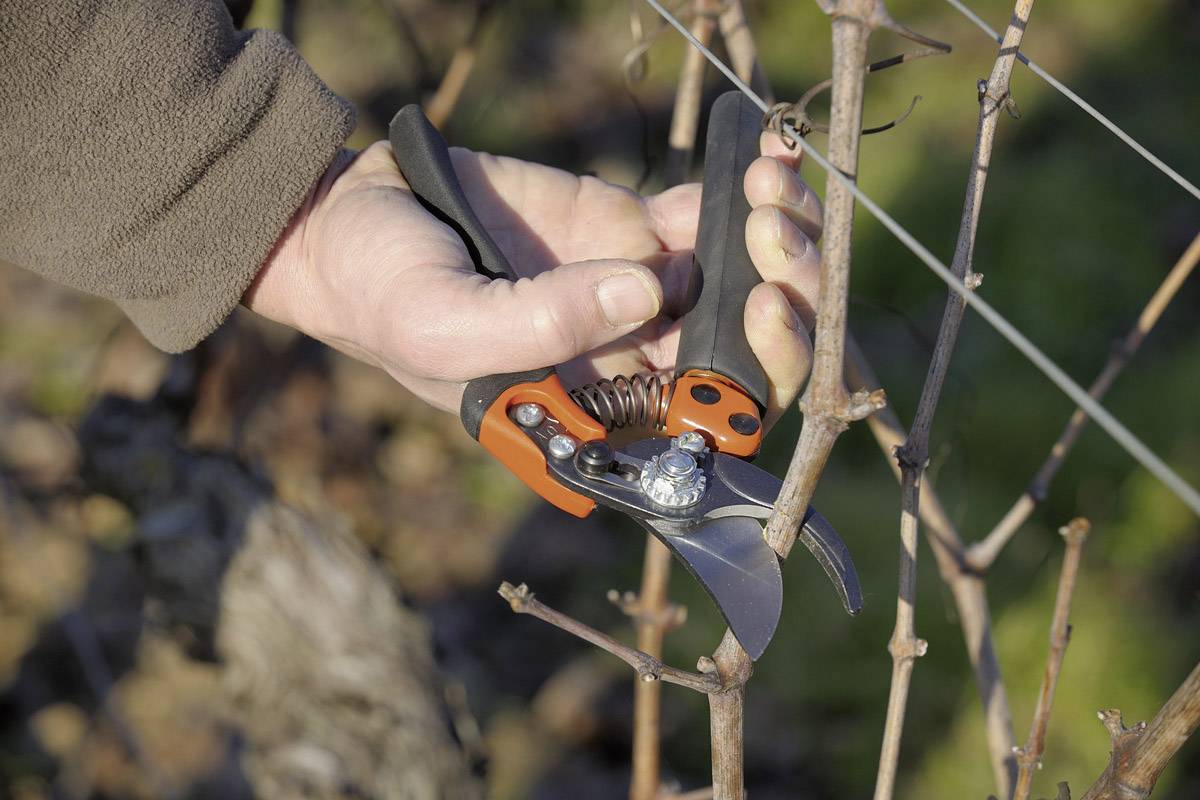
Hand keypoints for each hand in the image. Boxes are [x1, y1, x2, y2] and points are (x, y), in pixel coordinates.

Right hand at [245, 135, 822, 428]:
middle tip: (775, 238)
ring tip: (768, 186)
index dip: (757, 379)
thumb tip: (650, 290)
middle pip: (747, 358)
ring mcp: (636, 295)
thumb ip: (541, 324)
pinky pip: (709, 220)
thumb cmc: (383, 292)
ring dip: (780, 238)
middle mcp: (630, 365)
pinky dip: (748, 191)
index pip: (704, 425)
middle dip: (791, 303)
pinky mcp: (630, 231)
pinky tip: (762, 158)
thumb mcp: (444, 323)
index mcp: (593, 416)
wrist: (357, 214)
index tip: (761, 310)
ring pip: (746, 285)